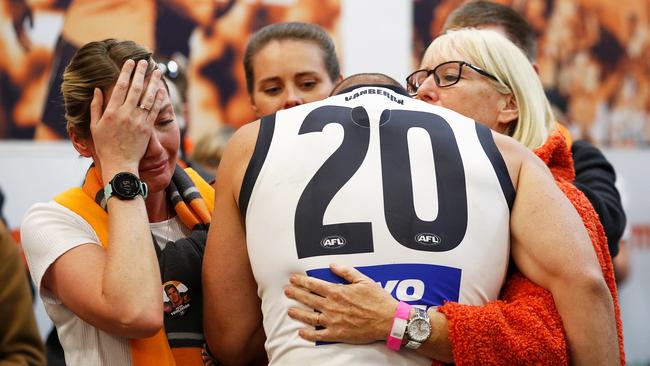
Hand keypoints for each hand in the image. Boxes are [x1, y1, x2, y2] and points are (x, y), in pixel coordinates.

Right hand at [89, 59, 162, 177]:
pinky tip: (161, 89)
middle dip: (140, 72)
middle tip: (145, 61)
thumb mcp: (95, 126)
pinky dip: (158, 99)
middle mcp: (125, 114)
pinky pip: (154, 110)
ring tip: (158, 71)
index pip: (120, 87)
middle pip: (135, 88)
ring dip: (153, 82)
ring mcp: (137, 121)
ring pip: (147, 97)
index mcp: (111, 112)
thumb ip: (95, 107)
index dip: (126, 73)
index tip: (130, 62)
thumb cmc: (105, 146)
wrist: (120, 164)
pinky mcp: (147, 128)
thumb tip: (97, 90)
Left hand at [285, 264, 397, 343]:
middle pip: (308, 299)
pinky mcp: (337, 334)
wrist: (388, 320)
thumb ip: (346, 272)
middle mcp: (331, 306)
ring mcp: (333, 321)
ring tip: (289, 310)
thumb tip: (333, 265)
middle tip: (287, 291)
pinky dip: (308, 334)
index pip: (314, 285)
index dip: (301, 281)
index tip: (293, 279)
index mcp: (337, 292)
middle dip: (296, 294)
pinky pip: (319, 335)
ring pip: (309, 317)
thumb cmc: (378, 300)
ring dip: (298, 313)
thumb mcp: (363, 280)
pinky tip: (301, 332)